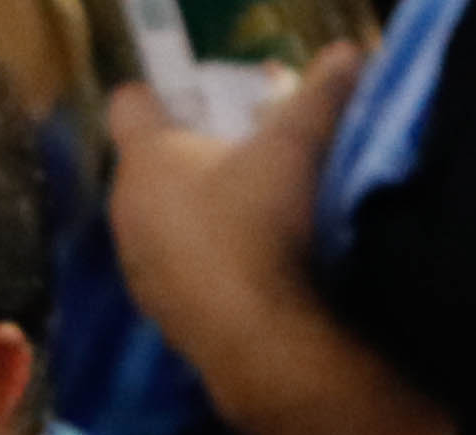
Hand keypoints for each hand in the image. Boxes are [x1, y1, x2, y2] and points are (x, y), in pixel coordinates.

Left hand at [100, 42, 355, 378]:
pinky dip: (201, 267)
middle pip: (148, 165)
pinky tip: (247, 274)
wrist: (257, 339)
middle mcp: (126, 208)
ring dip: (192, 218)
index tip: (197, 103)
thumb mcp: (299, 149)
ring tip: (248, 222)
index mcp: (147, 157)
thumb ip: (321, 96)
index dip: (159, 95)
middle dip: (188, 159)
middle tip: (242, 161)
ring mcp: (137, 265)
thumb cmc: (263, 226)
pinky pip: (174, 272)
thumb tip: (349, 54)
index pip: (129, 103)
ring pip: (158, 223)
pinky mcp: (157, 313)